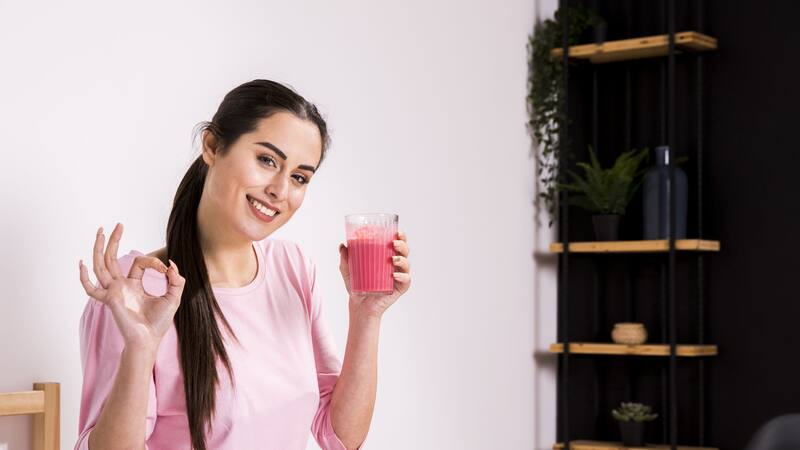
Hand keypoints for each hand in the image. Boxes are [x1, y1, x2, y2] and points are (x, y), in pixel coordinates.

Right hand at [79, 223, 184, 352]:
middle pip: (112, 258)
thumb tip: (172, 264)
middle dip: (114, 241)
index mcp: (134, 284)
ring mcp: (113, 291)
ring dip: (100, 248)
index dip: (153, 261)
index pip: (138, 262)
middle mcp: (121, 286)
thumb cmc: (159, 321)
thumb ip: (176, 280)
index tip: (166, 269)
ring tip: (101, 231)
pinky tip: (82, 264)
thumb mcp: (174, 296)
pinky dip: (84, 278)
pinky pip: (91, 289)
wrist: (150, 338)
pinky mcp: (109, 299)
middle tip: (117, 224)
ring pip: (101, 266)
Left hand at [338, 230, 411, 318]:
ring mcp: (398, 277)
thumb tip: (342, 245)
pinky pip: (406, 281)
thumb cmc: (357, 287)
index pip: (396, 245)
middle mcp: (395, 266)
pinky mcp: (399, 289)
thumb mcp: (348, 270)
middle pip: (405, 252)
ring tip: (394, 258)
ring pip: (407, 265)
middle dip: (403, 245)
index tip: (397, 231)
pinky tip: (395, 274)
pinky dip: (402, 276)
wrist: (359, 306)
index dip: (401, 237)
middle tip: (394, 243)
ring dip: (403, 259)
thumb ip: (345, 259)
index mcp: (386, 258)